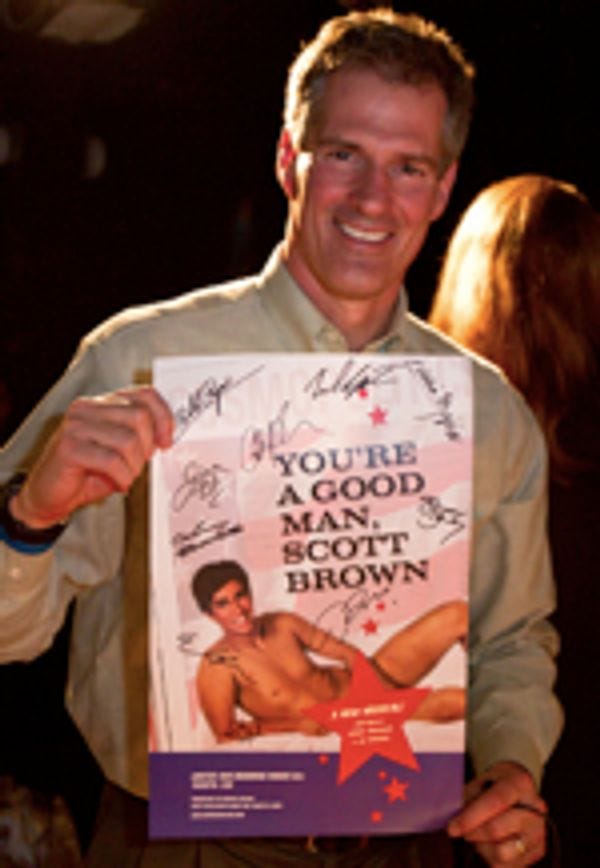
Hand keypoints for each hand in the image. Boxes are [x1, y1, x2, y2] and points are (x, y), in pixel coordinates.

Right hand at [10, 387, 172, 527]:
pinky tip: (119, 484)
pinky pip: (111, 460)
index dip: (163, 417)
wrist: (49, 496)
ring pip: (128, 440)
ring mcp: (76, 425)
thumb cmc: (87, 474)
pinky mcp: (69, 447)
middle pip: (139, 417)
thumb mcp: (119, 451)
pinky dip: (122, 477)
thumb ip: (139, 438)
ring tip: (126, 477)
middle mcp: (87, 408)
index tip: (166, 441)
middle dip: (147, 447)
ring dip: (134, 466)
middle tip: (138, 466)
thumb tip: (166, 437)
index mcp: (102, 403)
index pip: (144, 394)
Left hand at [447, 761, 547, 865]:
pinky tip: (488, 845)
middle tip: (460, 831)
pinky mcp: (538, 851)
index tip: (452, 828)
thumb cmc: (494, 785)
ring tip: (477, 837)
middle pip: (497, 830)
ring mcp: (539, 832)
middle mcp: (536, 809)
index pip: (496, 801)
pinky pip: (508, 867)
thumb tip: (451, 816)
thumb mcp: (481, 781)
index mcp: (519, 783)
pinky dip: (491, 859)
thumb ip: (468, 798)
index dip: (471, 817)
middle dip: (472, 833)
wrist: (520, 791)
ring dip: (482, 848)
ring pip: (502, 853)